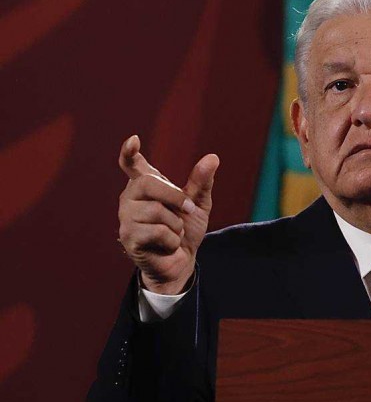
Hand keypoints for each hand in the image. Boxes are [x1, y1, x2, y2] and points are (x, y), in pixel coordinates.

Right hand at [117, 135, 219, 294]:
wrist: (182, 261)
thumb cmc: (185, 230)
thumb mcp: (198, 204)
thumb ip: (201, 182)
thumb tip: (213, 158)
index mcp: (145, 186)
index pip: (131, 165)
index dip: (129, 152)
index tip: (134, 140)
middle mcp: (130, 199)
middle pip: (148, 184)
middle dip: (175, 197)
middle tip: (186, 210)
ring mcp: (126, 218)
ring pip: (156, 211)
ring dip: (176, 225)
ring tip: (174, 233)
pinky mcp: (129, 238)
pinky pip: (158, 232)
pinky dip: (172, 240)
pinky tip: (167, 245)